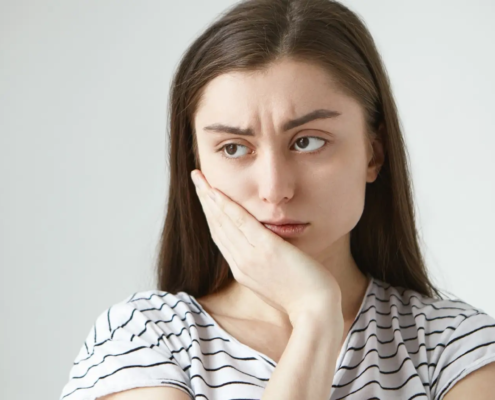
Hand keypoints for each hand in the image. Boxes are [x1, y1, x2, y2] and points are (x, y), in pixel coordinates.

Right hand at [190, 169, 342, 323]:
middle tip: (196, 179)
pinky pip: (242, 223)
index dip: (210, 215)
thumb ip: (264, 264)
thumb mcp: (275, 281)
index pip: (221, 237)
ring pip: (224, 222)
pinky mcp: (267, 250)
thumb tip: (262, 248)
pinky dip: (227, 206)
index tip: (205, 197)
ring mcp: (252, 257)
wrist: (315, 311)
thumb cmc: (302, 297)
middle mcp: (241, 264)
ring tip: (200, 179)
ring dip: (210, 198)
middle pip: (217, 227)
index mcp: (243, 271)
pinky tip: (217, 192)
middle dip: (204, 201)